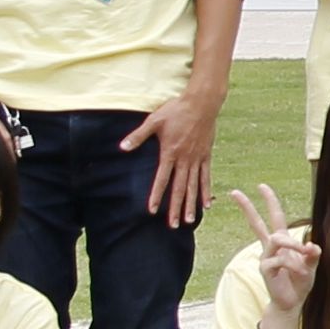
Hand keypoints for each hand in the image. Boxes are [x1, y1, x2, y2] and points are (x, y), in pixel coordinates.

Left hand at [126, 92, 221, 225]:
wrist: (202, 103)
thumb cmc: (176, 110)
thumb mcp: (154, 121)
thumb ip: (138, 136)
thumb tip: (122, 148)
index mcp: (170, 152)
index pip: (162, 179)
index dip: (156, 195)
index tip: (153, 211)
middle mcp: (184, 160)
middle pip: (179, 188)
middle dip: (175, 208)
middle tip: (173, 225)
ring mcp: (197, 159)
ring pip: (193, 186)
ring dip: (190, 204)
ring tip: (189, 221)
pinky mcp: (206, 156)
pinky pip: (206, 177)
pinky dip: (205, 191)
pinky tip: (206, 204)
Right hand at [229, 184, 320, 318]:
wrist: (292, 303)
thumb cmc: (299, 282)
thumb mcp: (311, 265)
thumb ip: (313, 254)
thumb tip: (314, 245)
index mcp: (281, 242)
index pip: (275, 217)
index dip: (270, 201)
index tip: (261, 186)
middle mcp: (270, 247)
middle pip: (257, 222)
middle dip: (247, 207)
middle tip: (235, 192)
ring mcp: (266, 257)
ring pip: (277, 239)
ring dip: (293, 245)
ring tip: (306, 254)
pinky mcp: (265, 269)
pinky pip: (280, 260)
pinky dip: (293, 265)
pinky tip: (299, 273)